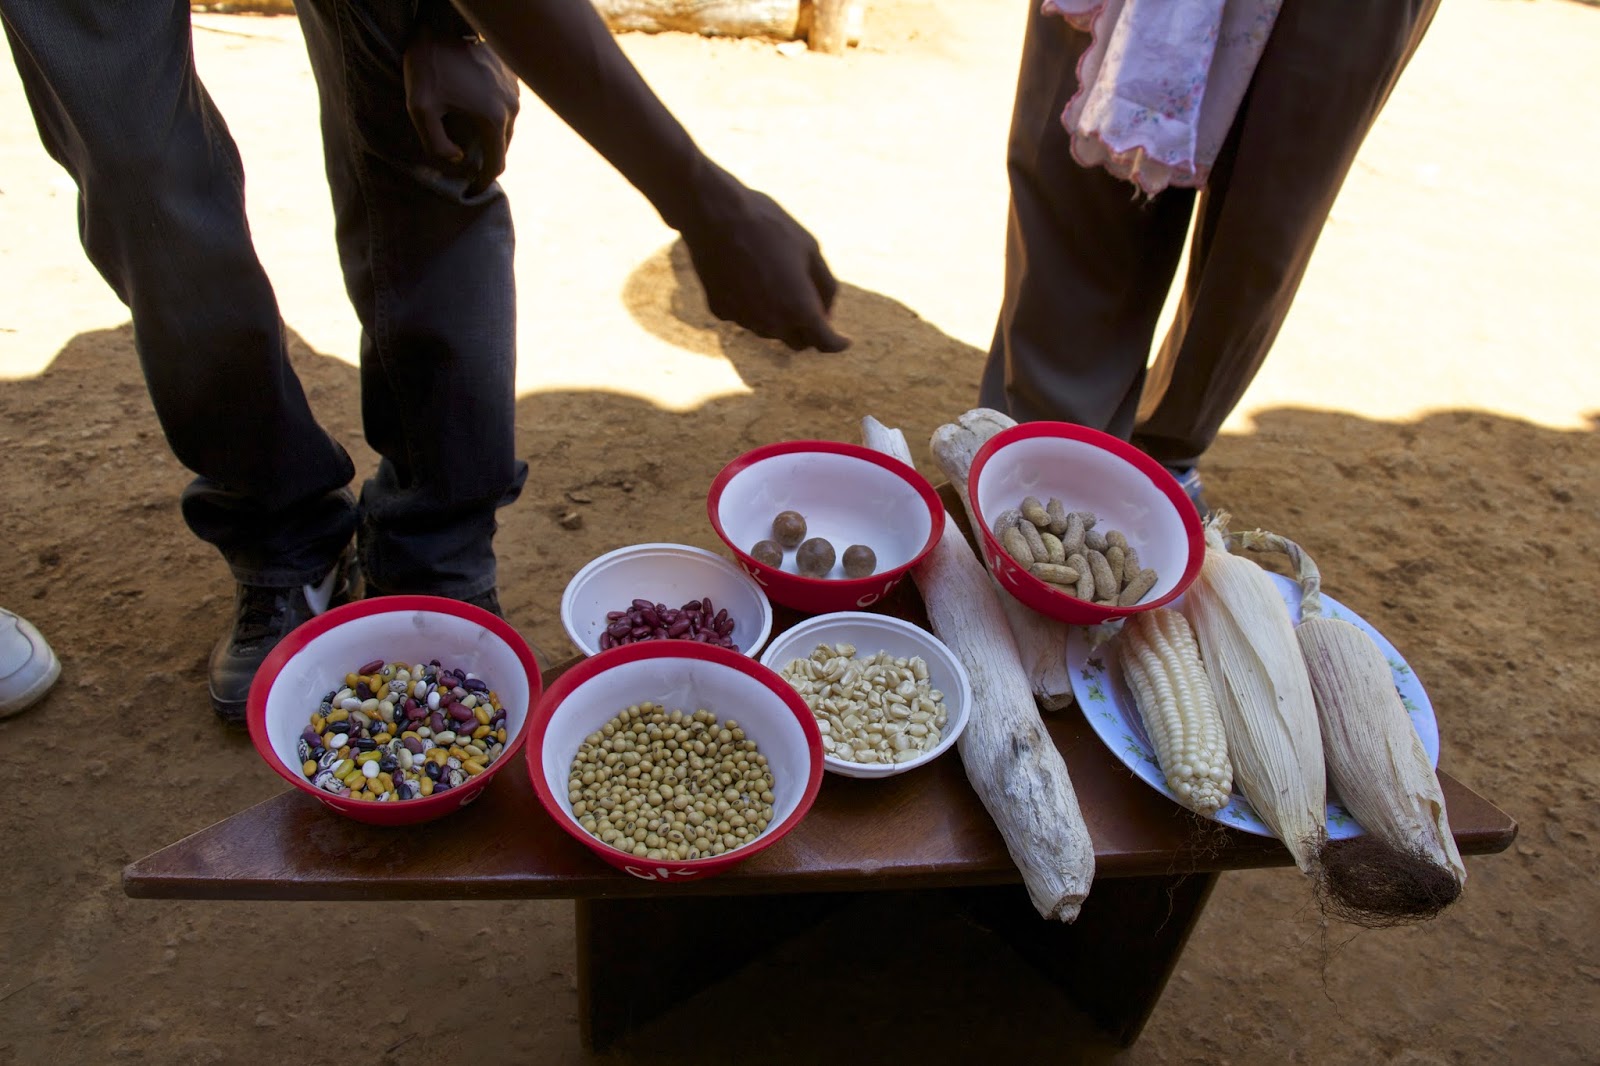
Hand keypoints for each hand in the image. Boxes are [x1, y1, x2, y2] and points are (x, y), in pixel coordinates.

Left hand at [403, 26, 519, 195]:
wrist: (441, 25)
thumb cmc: (428, 66)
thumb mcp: (420, 108)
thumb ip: (437, 144)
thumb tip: (458, 160)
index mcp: (492, 120)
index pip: (497, 165)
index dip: (484, 182)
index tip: (472, 190)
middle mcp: (510, 108)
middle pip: (502, 148)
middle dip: (486, 160)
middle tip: (466, 167)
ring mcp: (514, 92)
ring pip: (506, 128)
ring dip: (490, 138)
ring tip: (469, 141)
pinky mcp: (511, 79)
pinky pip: (505, 108)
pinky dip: (493, 118)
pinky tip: (473, 113)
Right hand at [679, 174, 849, 352]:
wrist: (714, 214)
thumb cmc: (769, 226)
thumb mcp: (810, 248)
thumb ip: (825, 286)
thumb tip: (828, 313)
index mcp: (800, 309)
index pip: (826, 342)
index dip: (838, 343)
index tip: (844, 340)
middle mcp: (772, 323)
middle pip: (798, 342)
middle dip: (809, 330)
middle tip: (812, 306)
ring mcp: (743, 320)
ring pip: (770, 331)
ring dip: (780, 317)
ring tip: (775, 277)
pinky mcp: (720, 311)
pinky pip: (744, 316)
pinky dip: (752, 306)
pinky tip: (747, 275)